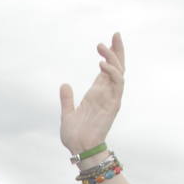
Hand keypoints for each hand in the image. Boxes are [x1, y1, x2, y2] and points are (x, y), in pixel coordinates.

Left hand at [59, 32, 124, 155]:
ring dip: (112, 58)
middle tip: (115, 34)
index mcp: (96, 94)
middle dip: (118, 51)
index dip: (109, 56)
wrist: (78, 149)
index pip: (107, 70)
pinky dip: (112, 73)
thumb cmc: (74, 135)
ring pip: (119, 72)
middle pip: (117, 68)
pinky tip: (102, 64)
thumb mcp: (67, 113)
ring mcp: (111, 98)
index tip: (108, 41)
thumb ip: (67, 99)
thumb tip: (64, 84)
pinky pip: (117, 85)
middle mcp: (106, 94)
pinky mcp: (113, 105)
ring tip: (102, 47)